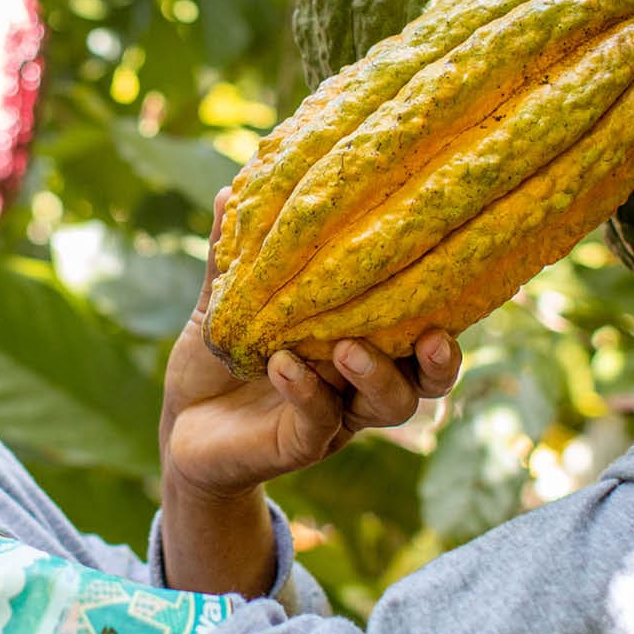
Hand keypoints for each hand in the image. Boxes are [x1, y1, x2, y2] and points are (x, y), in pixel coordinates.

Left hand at [153, 188, 460, 592]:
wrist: (179, 427)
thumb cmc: (217, 363)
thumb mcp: (225, 306)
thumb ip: (233, 258)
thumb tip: (228, 188)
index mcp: (359, 342)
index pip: (417, 324)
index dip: (446, 303)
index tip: (454, 264)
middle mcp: (360, 383)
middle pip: (427, 377)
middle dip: (440, 358)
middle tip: (435, 334)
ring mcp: (336, 418)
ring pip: (390, 405)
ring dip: (376, 375)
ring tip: (346, 347)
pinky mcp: (300, 446)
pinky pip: (318, 422)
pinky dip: (306, 392)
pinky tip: (282, 365)